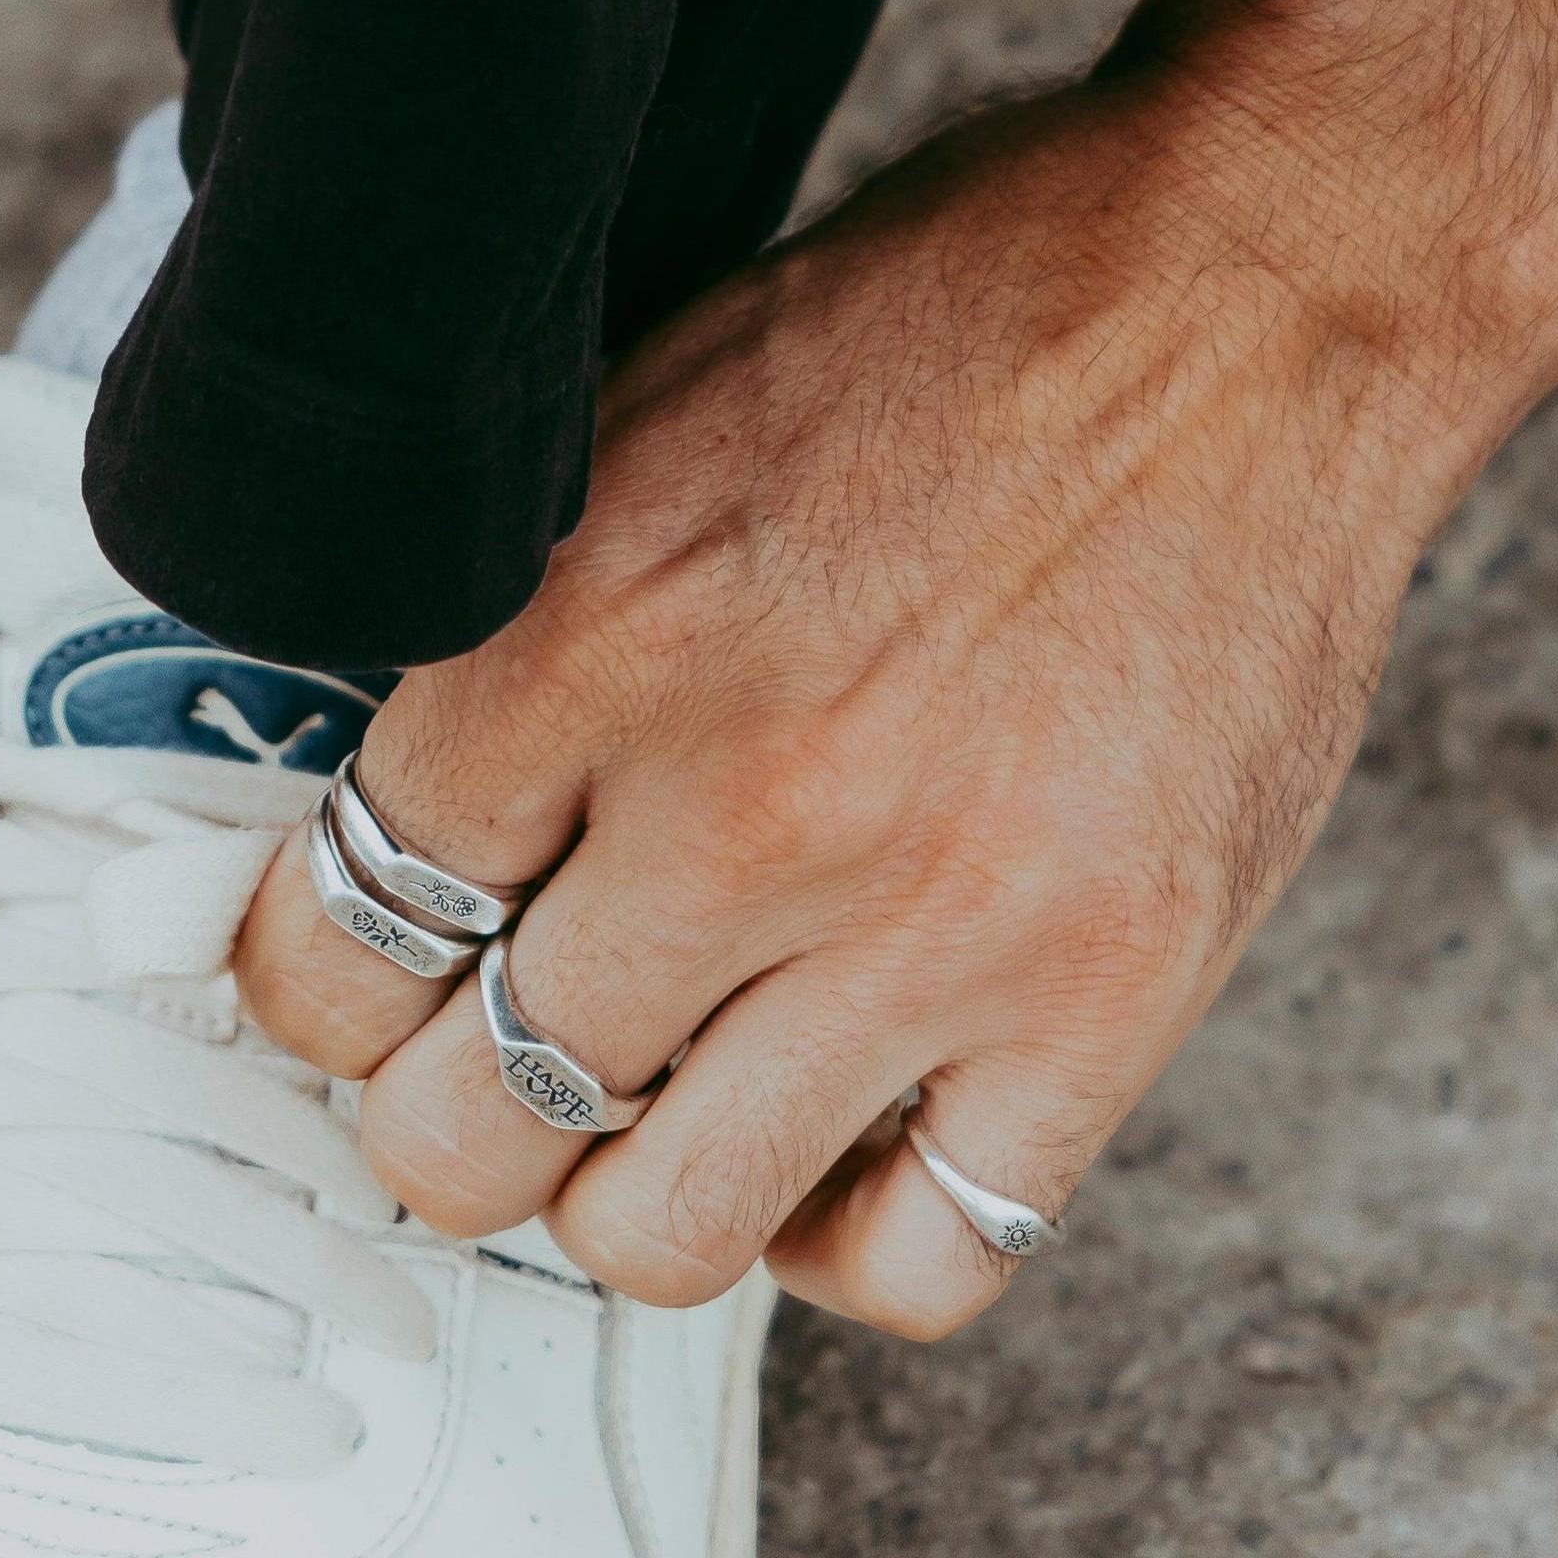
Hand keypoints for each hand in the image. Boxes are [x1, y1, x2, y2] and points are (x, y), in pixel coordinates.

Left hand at [236, 76, 1502, 1337]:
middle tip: (463, 1063)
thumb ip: (494, 630)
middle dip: (433, 1115)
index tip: (341, 985)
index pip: (341, 930)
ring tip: (632, 1111)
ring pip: (660, 1232)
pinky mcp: (1111, 1000)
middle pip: (467, 1120)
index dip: (308, 987)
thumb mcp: (626, 413)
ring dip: (609, 1197)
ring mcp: (934, 925)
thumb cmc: (939, 331)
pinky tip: (820, 1138)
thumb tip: (373, 804)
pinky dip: (836, 1241)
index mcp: (587, 634)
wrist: (1249, 294)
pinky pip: (920, 1264)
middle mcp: (744, 805)